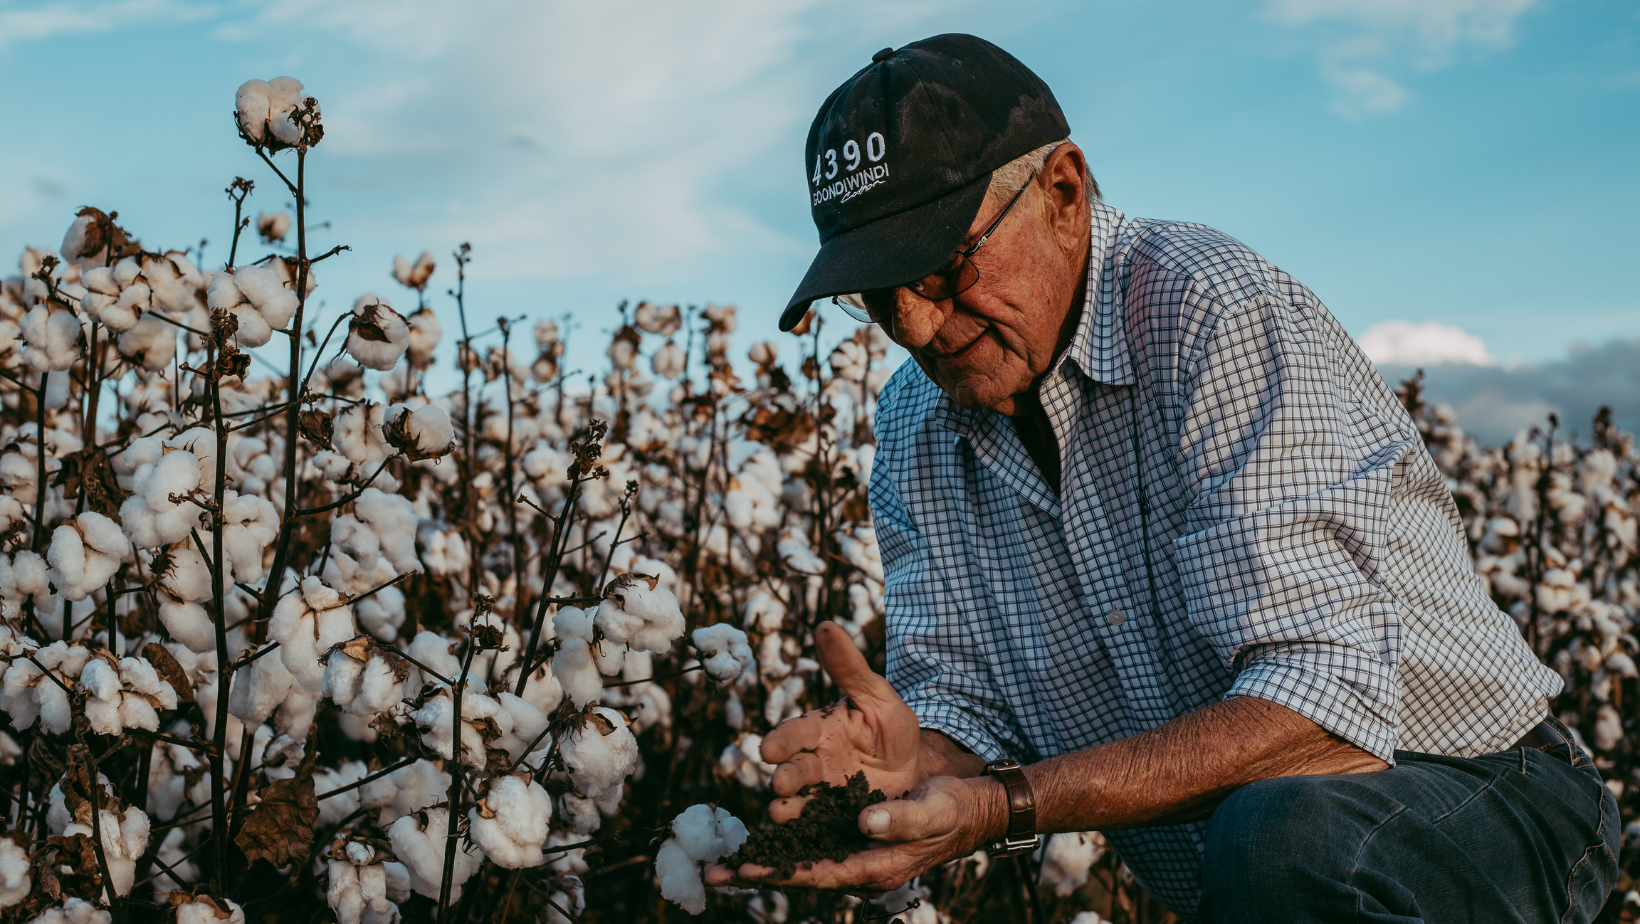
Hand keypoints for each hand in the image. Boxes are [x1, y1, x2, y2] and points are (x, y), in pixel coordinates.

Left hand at [704, 775, 999, 892]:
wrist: (969, 806)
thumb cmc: (954, 810)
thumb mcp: (933, 812)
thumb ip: (900, 820)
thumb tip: (862, 822)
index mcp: (876, 866)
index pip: (819, 873)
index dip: (782, 872)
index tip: (745, 871)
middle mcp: (858, 862)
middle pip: (801, 870)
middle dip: (760, 871)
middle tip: (715, 872)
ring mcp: (854, 849)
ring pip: (803, 855)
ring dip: (767, 856)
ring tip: (724, 858)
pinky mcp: (854, 832)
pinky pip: (814, 837)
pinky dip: (788, 835)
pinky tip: (763, 827)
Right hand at [760, 620, 922, 822]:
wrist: (916, 770)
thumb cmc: (893, 727)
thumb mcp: (879, 696)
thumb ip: (850, 667)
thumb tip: (826, 625)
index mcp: (819, 730)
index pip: (795, 733)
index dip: (783, 741)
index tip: (769, 748)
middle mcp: (812, 763)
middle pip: (792, 770)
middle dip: (784, 777)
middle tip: (780, 783)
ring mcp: (820, 796)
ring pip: (796, 803)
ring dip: (786, 809)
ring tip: (782, 815)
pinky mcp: (831, 822)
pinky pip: (813, 830)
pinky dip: (802, 837)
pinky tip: (796, 845)